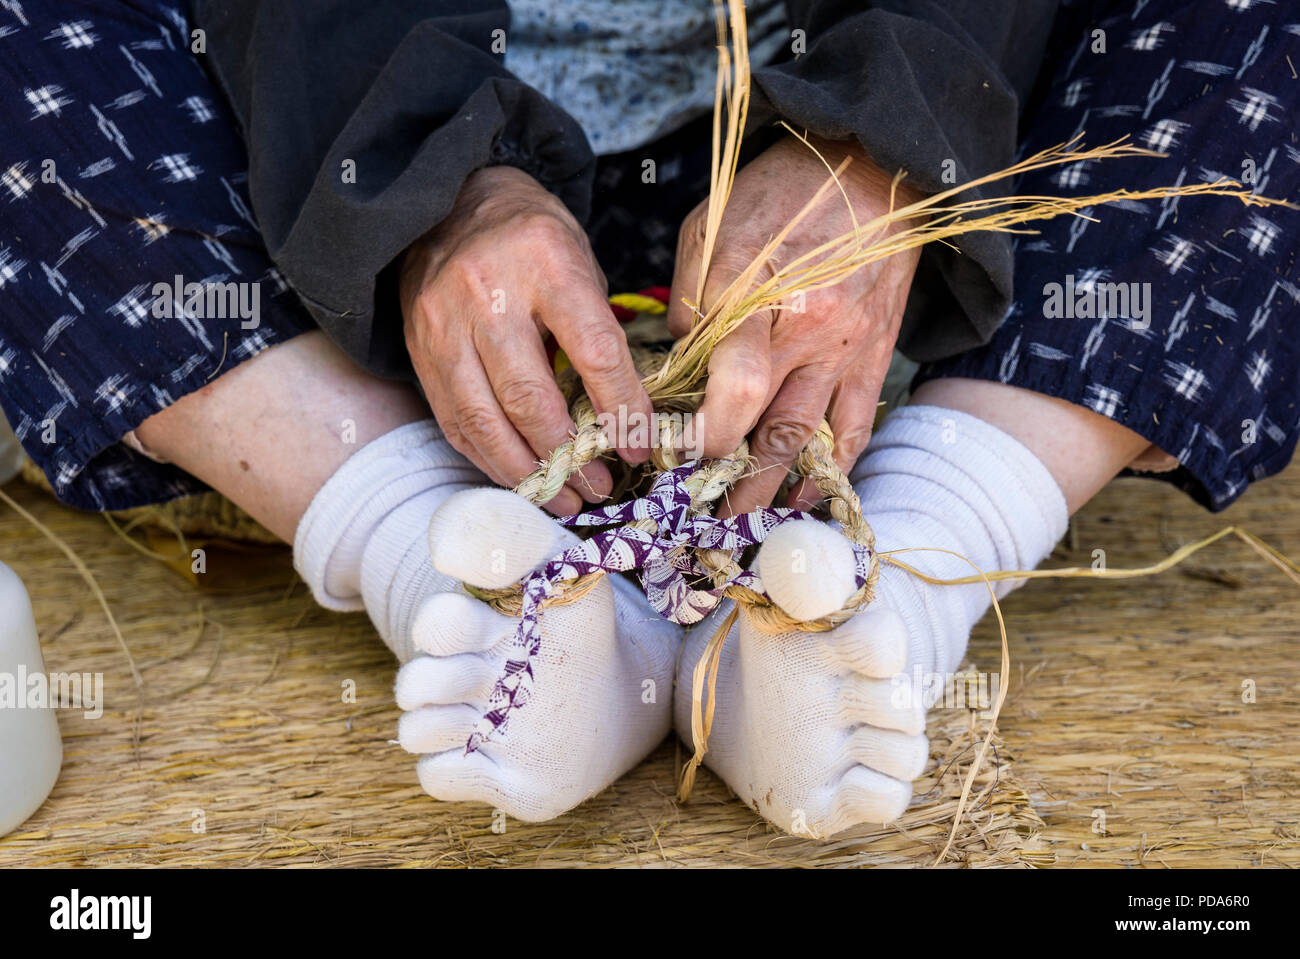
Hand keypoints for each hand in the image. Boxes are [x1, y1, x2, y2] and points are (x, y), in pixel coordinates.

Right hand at [401, 165, 652, 514]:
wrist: (448, 203)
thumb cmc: (530, 238)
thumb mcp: (579, 260)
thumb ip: (598, 329)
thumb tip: (624, 415)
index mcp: (545, 261)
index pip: (594, 352)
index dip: (621, 410)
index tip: (640, 448)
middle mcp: (487, 293)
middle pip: (530, 397)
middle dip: (569, 457)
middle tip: (601, 487)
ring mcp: (443, 325)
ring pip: (484, 420)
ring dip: (528, 473)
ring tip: (565, 499)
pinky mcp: (419, 351)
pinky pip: (455, 421)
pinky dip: (489, 458)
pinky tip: (521, 478)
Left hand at [667, 135, 923, 515]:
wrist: (870, 167)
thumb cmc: (777, 195)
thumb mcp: (709, 233)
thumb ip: (690, 306)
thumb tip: (673, 371)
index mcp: (759, 297)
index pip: (735, 390)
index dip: (704, 436)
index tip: (674, 458)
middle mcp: (808, 334)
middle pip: (767, 431)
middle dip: (727, 483)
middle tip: (694, 517)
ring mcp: (846, 350)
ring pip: (807, 442)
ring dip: (770, 492)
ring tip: (738, 527)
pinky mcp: (874, 356)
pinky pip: (853, 429)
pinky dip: (828, 473)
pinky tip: (802, 500)